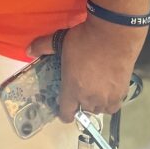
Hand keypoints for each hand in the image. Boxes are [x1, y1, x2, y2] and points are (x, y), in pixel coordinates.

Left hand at [27, 17, 146, 121]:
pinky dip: (110, 103)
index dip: (64, 114)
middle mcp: (89, 98)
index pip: (66, 113)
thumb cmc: (84, 38)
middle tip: (80, 90)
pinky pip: (114, 106)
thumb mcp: (60, 40)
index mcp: (72, 88)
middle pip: (84, 110)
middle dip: (81, 103)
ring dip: (96, 104)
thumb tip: (27, 50)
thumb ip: (43, 46)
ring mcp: (107, 97)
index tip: (64, 111)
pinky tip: (108, 92)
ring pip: (99, 109)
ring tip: (94, 92)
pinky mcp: (121, 93)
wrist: (113, 35)